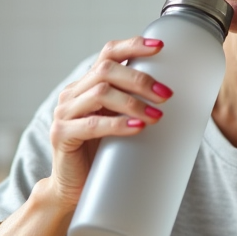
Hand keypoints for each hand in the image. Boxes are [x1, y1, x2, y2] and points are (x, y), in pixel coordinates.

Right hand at [46, 37, 171, 207]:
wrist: (72, 189)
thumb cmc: (100, 155)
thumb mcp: (117, 122)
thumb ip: (132, 107)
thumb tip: (174, 98)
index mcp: (85, 85)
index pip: (107, 54)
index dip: (132, 46)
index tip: (160, 47)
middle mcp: (72, 93)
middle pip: (106, 70)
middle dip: (140, 79)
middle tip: (166, 95)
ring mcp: (64, 113)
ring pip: (100, 93)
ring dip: (133, 102)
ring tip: (157, 115)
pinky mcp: (62, 135)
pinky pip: (92, 124)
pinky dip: (118, 124)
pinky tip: (137, 126)